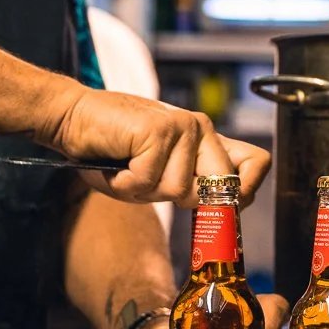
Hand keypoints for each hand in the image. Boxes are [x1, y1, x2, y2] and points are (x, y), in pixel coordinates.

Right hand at [37, 82, 269, 206]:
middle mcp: (201, 128)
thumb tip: (221, 209)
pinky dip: (123, 183)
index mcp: (206, 139)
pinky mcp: (158, 131)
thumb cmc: (111, 150)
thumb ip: (189, 183)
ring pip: (177, 192)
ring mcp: (182, 128)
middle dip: (182, 199)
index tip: (218, 208)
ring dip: (142, 191)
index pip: (256, 164)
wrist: (72, 118)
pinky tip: (115, 162)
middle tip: (148, 180)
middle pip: (218, 189)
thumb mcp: (158, 171)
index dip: (245, 192)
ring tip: (125, 167)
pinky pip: (147, 182)